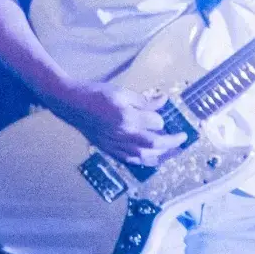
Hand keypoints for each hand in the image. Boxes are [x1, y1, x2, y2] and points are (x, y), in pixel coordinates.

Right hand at [52, 82, 178, 165]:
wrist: (71, 104)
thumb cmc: (95, 94)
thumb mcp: (122, 92)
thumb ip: (144, 100)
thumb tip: (163, 101)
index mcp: (127, 118)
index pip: (156, 123)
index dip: (162, 119)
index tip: (164, 113)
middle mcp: (123, 135)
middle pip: (154, 145)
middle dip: (172, 143)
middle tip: (183, 138)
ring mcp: (115, 145)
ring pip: (144, 156)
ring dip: (162, 156)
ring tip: (174, 151)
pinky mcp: (109, 150)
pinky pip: (130, 160)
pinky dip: (145, 161)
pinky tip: (153, 158)